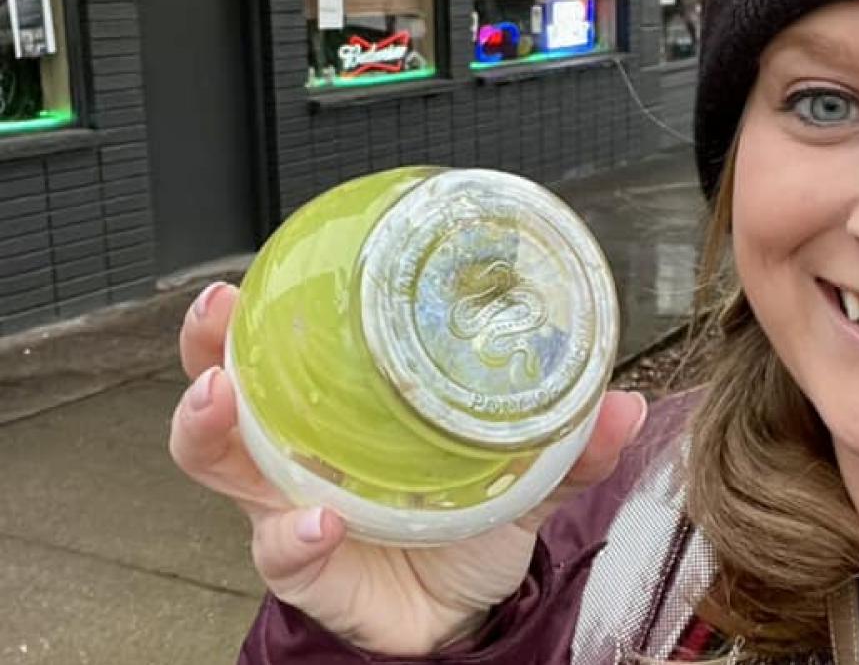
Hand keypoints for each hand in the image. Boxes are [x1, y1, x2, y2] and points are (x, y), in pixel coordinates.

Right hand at [170, 282, 646, 654]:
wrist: (465, 608)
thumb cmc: (470, 520)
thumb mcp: (522, 474)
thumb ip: (569, 445)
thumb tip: (625, 405)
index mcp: (341, 417)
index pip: (279, 354)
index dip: (249, 315)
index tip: (248, 276)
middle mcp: (301, 459)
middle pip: (225, 397)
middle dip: (206, 353)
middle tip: (219, 316)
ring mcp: (293, 514)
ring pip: (222, 468)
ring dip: (210, 430)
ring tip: (222, 401)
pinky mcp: (311, 574)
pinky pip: (285, 554)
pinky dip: (294, 537)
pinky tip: (315, 521)